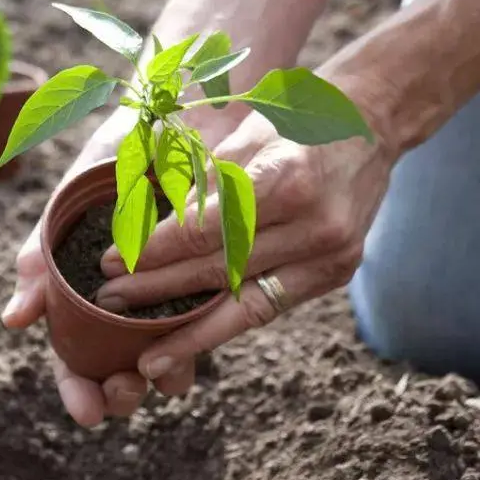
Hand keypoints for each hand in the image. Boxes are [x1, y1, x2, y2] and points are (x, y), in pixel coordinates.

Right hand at [1, 107, 240, 426]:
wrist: (177, 112)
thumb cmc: (114, 156)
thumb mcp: (70, 204)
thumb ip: (40, 258)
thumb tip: (15, 320)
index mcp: (85, 284)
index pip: (74, 352)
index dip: (77, 386)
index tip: (87, 412)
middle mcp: (125, 293)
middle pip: (117, 362)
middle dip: (121, 390)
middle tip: (125, 394)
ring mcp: (166, 286)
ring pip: (160, 350)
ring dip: (160, 376)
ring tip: (164, 380)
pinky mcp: (206, 273)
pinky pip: (199, 319)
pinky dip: (193, 342)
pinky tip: (194, 351)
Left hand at [97, 108, 395, 387]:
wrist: (370, 128)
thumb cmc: (297, 123)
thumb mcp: (244, 135)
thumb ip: (202, 184)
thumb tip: (148, 230)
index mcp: (286, 178)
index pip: (203, 228)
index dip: (152, 251)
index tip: (110, 264)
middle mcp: (313, 225)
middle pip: (219, 271)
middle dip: (159, 292)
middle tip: (109, 306)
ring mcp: (330, 256)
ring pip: (245, 305)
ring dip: (192, 332)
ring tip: (149, 357)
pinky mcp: (336, 274)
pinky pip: (271, 306)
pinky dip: (229, 324)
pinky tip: (195, 341)